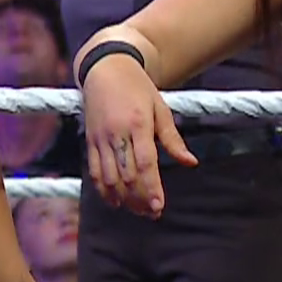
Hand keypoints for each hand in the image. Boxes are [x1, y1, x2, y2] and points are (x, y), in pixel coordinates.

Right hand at [80, 54, 195, 216]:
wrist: (106, 68)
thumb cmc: (138, 88)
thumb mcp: (160, 108)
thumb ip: (173, 139)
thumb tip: (191, 162)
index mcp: (138, 124)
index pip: (145, 163)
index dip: (151, 187)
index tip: (158, 206)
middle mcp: (117, 133)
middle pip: (127, 175)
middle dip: (139, 199)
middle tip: (152, 213)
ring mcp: (101, 138)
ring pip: (109, 177)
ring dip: (123, 198)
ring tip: (138, 210)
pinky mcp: (90, 141)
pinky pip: (94, 171)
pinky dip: (103, 190)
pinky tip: (115, 202)